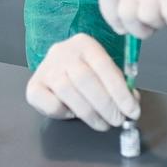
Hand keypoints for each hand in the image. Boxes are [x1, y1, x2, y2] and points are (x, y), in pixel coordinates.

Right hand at [25, 33, 139, 130]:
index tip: (132, 111)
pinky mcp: (33, 86)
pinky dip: (65, 114)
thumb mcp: (102, 71)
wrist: (55, 67)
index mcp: (84, 43)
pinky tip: (74, 114)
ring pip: (69, 93)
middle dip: (106, 105)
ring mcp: (46, 69)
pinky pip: (51, 105)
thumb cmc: (85, 70)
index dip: (120, 91)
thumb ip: (117, 84)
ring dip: (90, 113)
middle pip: (85, 79)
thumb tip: (131, 103)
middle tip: (117, 120)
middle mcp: (63, 52)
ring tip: (102, 123)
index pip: (104, 66)